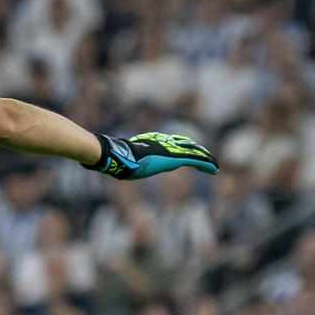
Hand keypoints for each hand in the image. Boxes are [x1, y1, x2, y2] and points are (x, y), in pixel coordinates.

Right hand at [91, 132, 218, 179]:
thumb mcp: (119, 158)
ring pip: (194, 153)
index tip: (190, 152)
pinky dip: (206, 164)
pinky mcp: (174, 157)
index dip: (183, 148)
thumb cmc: (115, 157)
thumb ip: (118, 159)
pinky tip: (215, 169)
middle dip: (198, 152)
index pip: (173, 145)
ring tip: (215, 166)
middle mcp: (165, 145)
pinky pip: (195, 160)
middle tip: (208, 159)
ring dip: (206, 160)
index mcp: (154, 146)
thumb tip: (99, 162)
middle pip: (186, 147)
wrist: (119, 156)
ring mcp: (170, 151)